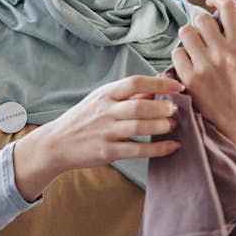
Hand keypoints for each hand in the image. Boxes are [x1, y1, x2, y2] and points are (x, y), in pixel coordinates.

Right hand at [12, 74, 182, 200]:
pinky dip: (157, 148)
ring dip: (161, 126)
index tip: (178, 87)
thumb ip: (127, 96)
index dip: (159, 84)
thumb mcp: (101, 101)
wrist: (56, 144)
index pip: (135, 82)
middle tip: (176, 110)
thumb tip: (156, 89)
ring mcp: (105, 132)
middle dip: (162, 108)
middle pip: (139, 106)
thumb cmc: (83, 119)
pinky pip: (137, 150)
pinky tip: (172, 146)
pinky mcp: (106, 152)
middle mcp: (105, 111)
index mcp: (105, 94)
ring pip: (139, 127)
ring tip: (173, 126)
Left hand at [170, 0, 235, 162]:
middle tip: (203, 37)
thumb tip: (222, 6)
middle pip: (201, 20)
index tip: (212, 0)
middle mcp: (223, 54)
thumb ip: (233, 34)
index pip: (229, 8)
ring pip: (186, 33)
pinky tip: (188, 66)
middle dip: (200, 25)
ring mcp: (205, 67)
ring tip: (195, 51)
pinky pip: (176, 53)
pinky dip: (181, 57)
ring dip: (188, 39)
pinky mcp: (189, 78)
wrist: (235, 117)